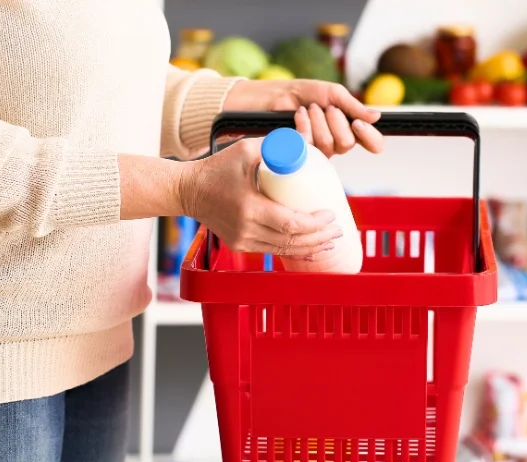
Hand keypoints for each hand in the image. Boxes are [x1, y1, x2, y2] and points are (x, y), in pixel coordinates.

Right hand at [179, 137, 341, 257]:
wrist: (188, 190)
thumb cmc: (216, 168)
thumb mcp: (246, 150)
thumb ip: (275, 147)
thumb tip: (305, 145)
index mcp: (249, 208)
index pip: (291, 223)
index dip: (315, 223)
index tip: (331, 213)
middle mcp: (246, 230)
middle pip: (291, 240)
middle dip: (320, 236)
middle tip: (338, 227)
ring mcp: (242, 240)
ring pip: (284, 250)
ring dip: (311, 246)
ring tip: (330, 239)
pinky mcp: (240, 244)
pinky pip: (273, 251)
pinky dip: (294, 251)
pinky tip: (311, 249)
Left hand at [223, 79, 383, 156]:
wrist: (275, 95)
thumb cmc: (304, 93)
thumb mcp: (332, 93)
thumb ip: (353, 106)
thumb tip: (376, 117)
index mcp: (350, 128)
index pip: (373, 144)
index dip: (370, 137)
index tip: (357, 123)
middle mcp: (338, 142)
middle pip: (348, 144)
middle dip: (335, 120)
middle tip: (324, 107)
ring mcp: (321, 151)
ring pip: (330, 145)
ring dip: (318, 121)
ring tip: (309, 108)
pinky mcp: (302, 154)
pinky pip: (311, 146)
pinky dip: (305, 124)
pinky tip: (299, 116)